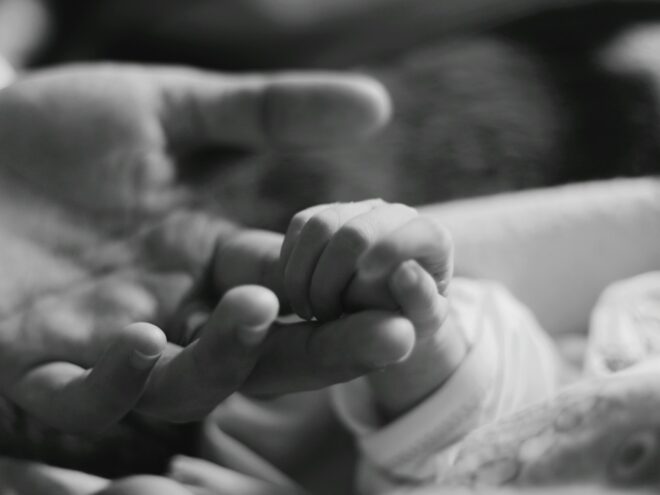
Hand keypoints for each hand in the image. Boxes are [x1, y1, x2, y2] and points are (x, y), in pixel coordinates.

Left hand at [0, 63, 391, 431]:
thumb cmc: (54, 126)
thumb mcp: (169, 107)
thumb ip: (267, 112)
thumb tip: (378, 104)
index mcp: (204, 254)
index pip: (294, 283)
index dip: (347, 289)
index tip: (403, 285)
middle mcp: (171, 307)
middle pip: (265, 348)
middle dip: (329, 348)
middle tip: (394, 336)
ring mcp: (106, 342)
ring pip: (189, 383)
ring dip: (231, 356)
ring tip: (256, 305)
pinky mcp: (34, 361)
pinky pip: (86, 397)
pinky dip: (120, 382)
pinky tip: (144, 338)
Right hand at [278, 199, 451, 320]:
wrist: (386, 312)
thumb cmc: (410, 317)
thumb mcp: (424, 319)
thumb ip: (422, 299)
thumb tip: (405, 271)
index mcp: (430, 236)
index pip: (407, 237)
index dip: (380, 266)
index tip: (356, 303)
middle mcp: (395, 214)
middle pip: (354, 234)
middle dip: (331, 281)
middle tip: (325, 316)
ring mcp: (360, 209)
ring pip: (320, 226)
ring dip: (305, 275)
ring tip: (310, 310)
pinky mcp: (328, 211)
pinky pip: (300, 225)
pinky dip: (292, 262)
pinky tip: (300, 293)